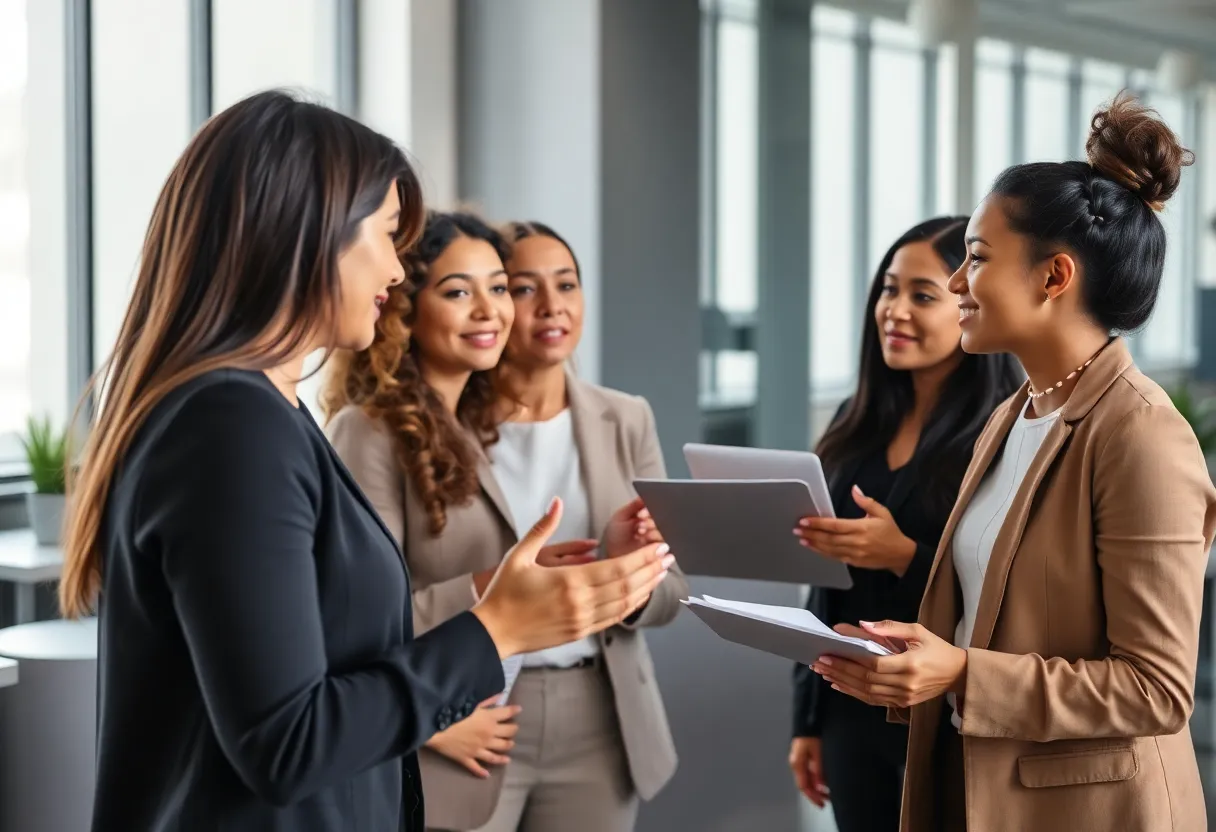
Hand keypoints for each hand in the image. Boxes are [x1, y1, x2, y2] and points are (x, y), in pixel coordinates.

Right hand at [425, 695, 520, 778]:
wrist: (436, 727)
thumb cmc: (453, 711)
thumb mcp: (472, 702)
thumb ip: (488, 700)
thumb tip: (501, 695)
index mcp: (489, 719)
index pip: (507, 715)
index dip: (514, 711)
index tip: (519, 709)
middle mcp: (488, 736)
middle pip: (506, 736)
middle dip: (512, 733)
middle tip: (513, 731)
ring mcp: (478, 750)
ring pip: (496, 755)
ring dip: (504, 754)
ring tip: (508, 755)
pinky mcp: (467, 759)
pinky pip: (476, 768)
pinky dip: (482, 772)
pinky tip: (487, 775)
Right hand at [472, 498, 674, 657]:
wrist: (493, 633)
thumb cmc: (504, 593)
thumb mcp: (519, 555)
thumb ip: (542, 527)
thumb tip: (556, 502)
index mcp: (568, 581)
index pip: (617, 568)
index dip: (642, 558)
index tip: (658, 548)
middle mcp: (580, 603)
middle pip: (627, 586)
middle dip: (651, 570)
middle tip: (668, 556)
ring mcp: (581, 620)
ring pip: (624, 604)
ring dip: (646, 588)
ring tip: (661, 574)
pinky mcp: (579, 632)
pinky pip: (612, 618)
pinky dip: (630, 605)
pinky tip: (639, 595)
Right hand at [788, 737, 829, 807]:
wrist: (807, 719)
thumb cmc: (811, 733)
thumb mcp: (818, 753)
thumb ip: (819, 770)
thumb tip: (821, 785)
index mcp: (797, 764)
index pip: (804, 786)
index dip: (813, 797)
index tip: (822, 804)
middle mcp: (796, 763)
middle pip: (805, 784)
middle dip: (816, 794)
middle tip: (827, 800)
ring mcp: (798, 759)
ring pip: (807, 779)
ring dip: (817, 787)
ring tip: (828, 792)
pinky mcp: (803, 756)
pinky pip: (808, 772)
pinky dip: (816, 778)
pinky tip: (824, 780)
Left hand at [793, 486, 916, 574]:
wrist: (901, 555)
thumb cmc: (891, 532)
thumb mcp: (882, 513)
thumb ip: (866, 502)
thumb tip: (855, 489)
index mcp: (862, 528)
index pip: (835, 525)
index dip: (818, 523)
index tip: (804, 520)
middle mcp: (857, 542)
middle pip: (829, 538)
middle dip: (811, 533)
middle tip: (797, 529)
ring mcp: (855, 554)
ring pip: (830, 549)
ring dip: (814, 544)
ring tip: (801, 538)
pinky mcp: (854, 562)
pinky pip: (835, 557)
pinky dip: (823, 553)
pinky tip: (814, 548)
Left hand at [811, 620, 967, 708]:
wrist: (958, 674)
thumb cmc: (937, 648)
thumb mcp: (917, 631)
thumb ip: (889, 627)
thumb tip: (862, 625)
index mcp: (911, 664)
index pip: (874, 665)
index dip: (849, 661)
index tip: (829, 653)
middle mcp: (906, 684)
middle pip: (866, 680)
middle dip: (839, 671)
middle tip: (819, 662)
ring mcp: (904, 696)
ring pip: (866, 693)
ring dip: (842, 683)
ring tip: (824, 673)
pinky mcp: (902, 702)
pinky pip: (873, 700)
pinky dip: (854, 693)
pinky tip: (839, 685)